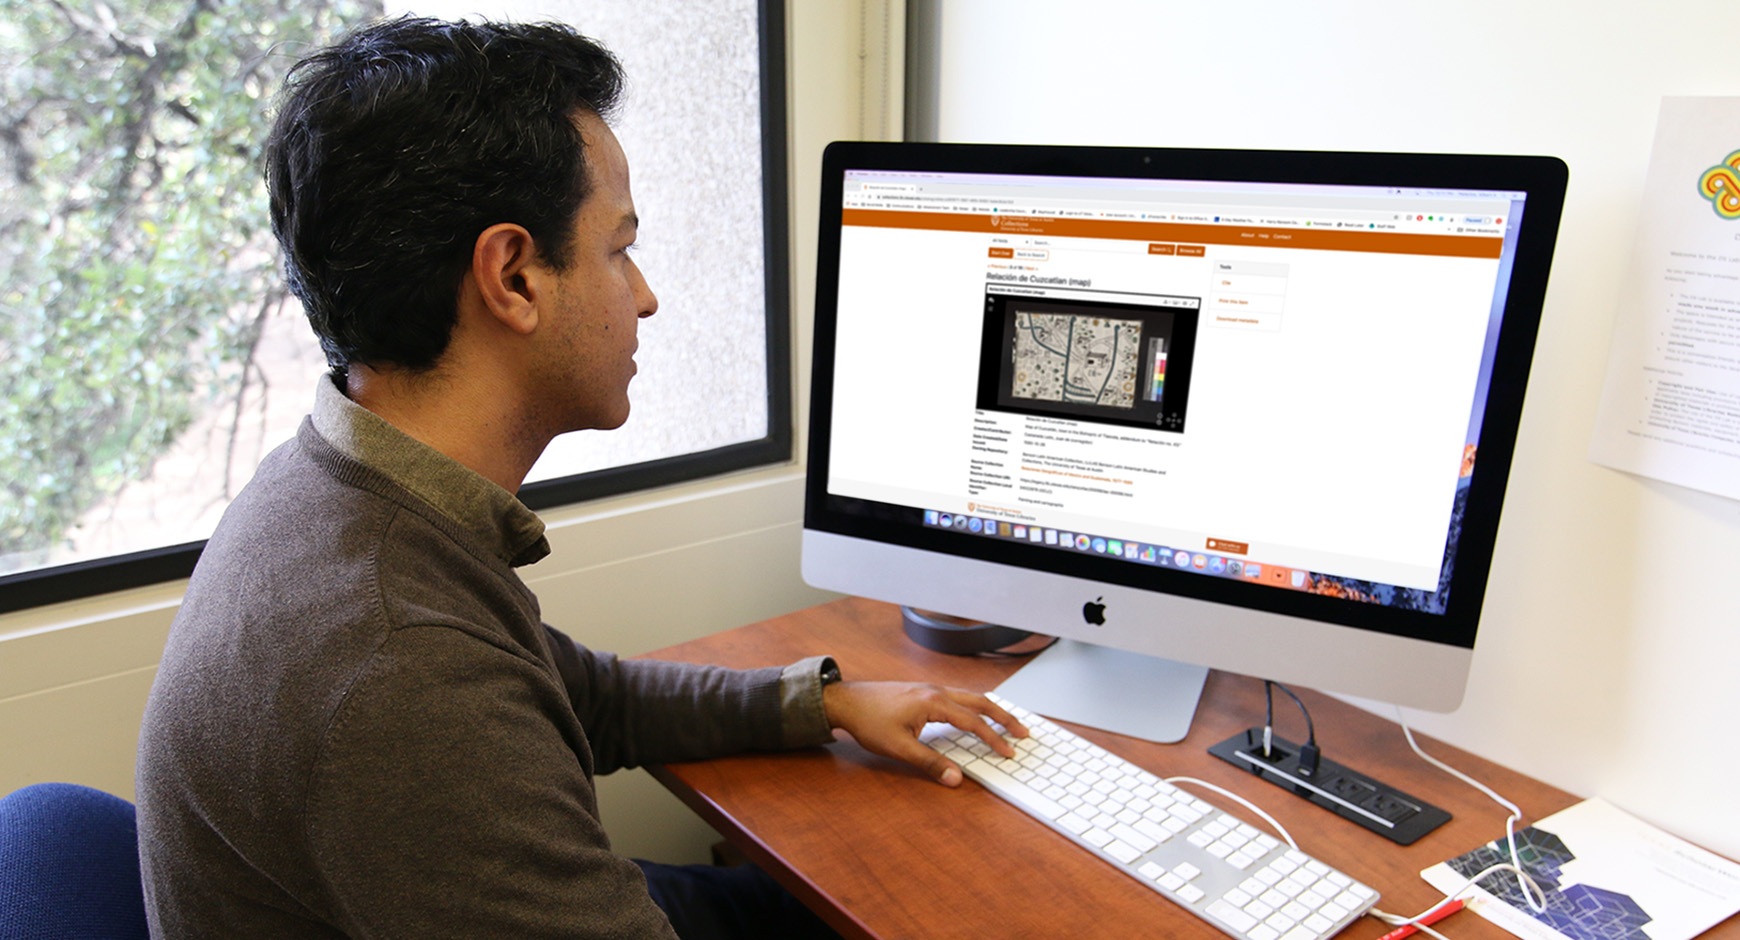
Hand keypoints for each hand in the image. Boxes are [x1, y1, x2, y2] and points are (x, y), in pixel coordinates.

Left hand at [822, 681, 1027, 786]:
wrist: (846, 701)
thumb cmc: (869, 721)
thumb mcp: (899, 748)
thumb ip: (930, 763)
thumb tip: (956, 779)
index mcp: (933, 702)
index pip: (973, 722)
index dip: (993, 739)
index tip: (1009, 752)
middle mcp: (935, 691)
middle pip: (979, 702)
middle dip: (1003, 717)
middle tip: (1022, 732)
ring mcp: (930, 688)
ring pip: (970, 696)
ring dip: (990, 709)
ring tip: (1006, 723)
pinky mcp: (923, 691)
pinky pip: (958, 696)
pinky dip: (974, 706)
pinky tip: (974, 715)